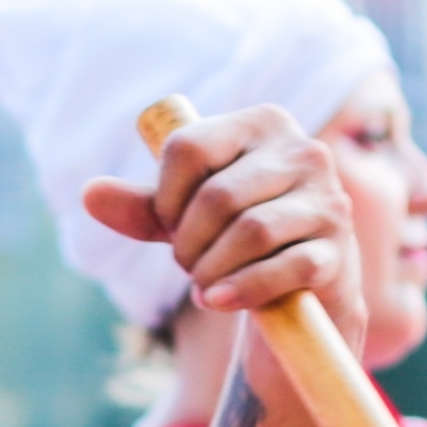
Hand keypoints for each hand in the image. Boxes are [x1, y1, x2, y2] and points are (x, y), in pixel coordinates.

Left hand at [77, 106, 360, 354]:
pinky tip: (218, 302)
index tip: (168, 223)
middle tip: (187, 264)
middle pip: (217, 196)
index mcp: (262, 124)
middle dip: (187, 242)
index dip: (164, 197)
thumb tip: (90, 194)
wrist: (298, 289)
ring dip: (210, 269)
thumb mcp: (182, 218)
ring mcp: (328, 201)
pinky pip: (284, 268)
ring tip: (203, 286)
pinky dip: (241, 290)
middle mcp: (304, 151)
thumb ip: (140, 206)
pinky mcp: (337, 251)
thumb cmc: (233, 239)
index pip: (189, 148)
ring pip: (250, 232)